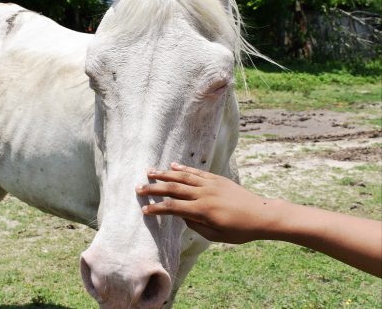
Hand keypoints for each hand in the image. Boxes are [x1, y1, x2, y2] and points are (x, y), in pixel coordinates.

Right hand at [136, 163, 281, 243]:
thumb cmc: (240, 231)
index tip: (144, 210)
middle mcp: (204, 194)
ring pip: (182, 177)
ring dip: (164, 174)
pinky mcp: (217, 179)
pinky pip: (196, 172)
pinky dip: (183, 169)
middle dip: (154, 189)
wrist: (262, 215)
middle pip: (173, 189)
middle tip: (138, 188)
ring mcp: (210, 184)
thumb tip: (182, 215)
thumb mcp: (215, 235)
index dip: (157, 209)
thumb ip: (195, 225)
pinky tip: (172, 166)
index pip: (173, 208)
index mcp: (203, 211)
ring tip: (149, 172)